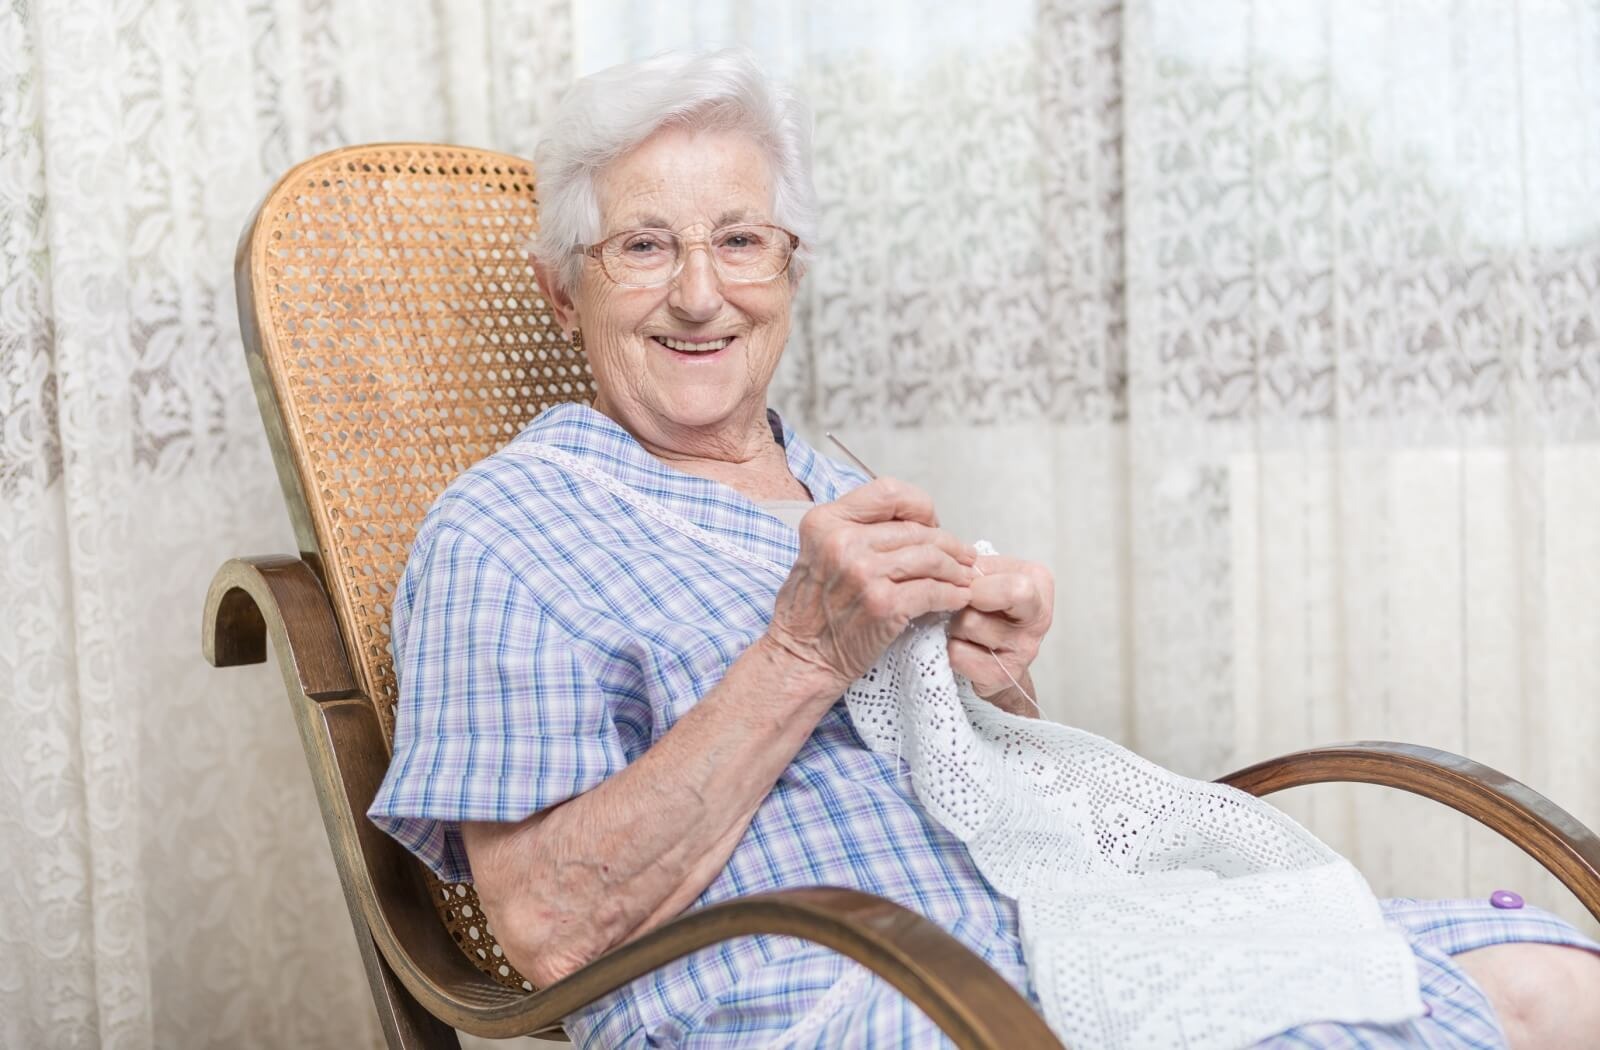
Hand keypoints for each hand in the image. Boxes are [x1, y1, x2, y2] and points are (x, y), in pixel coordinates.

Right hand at [764, 477, 978, 696]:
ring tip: (965, 576)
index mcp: (826, 521)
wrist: (800, 658)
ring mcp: (864, 573)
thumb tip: (913, 525)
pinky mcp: (883, 605)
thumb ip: (856, 531)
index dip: (919, 506)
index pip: (888, 492)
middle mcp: (843, 542)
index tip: (930, 524)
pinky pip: (933, 591)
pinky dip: (953, 595)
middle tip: (963, 556)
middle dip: (948, 543)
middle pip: (916, 529)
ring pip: (930, 558)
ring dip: (956, 569)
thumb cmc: (810, 612)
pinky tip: (958, 598)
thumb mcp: (818, 552)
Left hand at [946, 555, 1052, 713]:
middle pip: (984, 597)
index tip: (966, 585)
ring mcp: (1024, 651)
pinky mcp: (1003, 676)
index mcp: (1039, 585)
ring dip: (954, 624)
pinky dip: (952, 648)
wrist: (995, 654)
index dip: (973, 579)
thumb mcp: (988, 575)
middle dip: (965, 599)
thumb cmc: (990, 608)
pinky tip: (966, 647)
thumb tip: (947, 566)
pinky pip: (958, 653)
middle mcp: (1039, 619)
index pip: (1005, 579)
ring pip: (967, 623)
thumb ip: (972, 565)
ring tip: (965, 628)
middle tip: (964, 606)